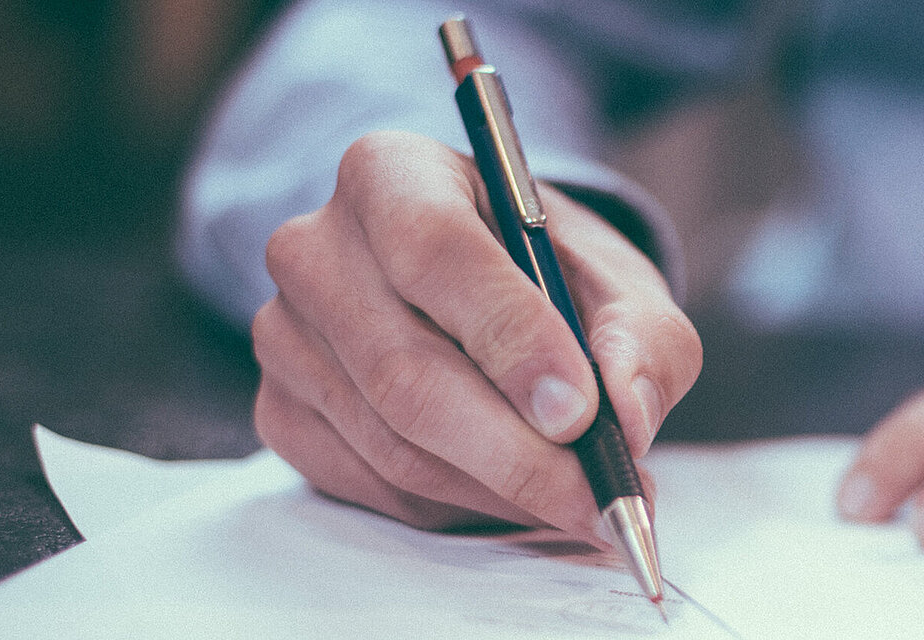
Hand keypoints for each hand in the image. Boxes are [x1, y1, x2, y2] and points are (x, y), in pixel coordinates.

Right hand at [252, 131, 699, 539]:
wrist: (487, 293)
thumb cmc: (550, 275)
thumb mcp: (620, 283)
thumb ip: (643, 339)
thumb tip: (626, 414)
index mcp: (392, 173)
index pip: (435, 250)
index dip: (509, 337)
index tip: (579, 411)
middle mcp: (316, 247)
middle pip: (405, 370)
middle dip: (516, 452)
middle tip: (598, 497)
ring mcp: (285, 335)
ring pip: (393, 444)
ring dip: (499, 490)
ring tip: (579, 500)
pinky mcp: (281, 411)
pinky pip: (372, 485)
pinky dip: (457, 506)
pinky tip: (513, 492)